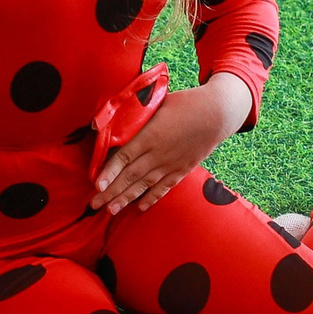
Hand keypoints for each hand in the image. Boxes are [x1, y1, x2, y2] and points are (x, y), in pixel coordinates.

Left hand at [92, 78, 246, 212]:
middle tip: (94, 204)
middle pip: (131, 175)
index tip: (96, 184)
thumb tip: (112, 118)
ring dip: (127, 198)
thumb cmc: (185, 103)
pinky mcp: (182, 170)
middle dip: (111, 191)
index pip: (125, 156)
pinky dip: (152, 198)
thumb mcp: (157, 103)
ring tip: (111, 211)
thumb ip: (136, 113)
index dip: (109, 172)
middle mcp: (159, 153)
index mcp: (151, 135)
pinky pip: (165, 187)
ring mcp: (171, 164)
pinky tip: (140, 207)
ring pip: (145, 185)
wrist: (217, 114)